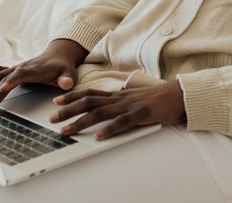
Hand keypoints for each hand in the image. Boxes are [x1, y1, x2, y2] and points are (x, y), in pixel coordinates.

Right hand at [0, 39, 87, 113]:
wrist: (59, 55)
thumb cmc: (64, 67)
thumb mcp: (70, 73)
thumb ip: (67, 79)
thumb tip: (67, 83)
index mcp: (35, 69)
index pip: (22, 74)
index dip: (12, 81)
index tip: (2, 89)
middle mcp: (23, 67)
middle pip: (6, 78)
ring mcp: (17, 68)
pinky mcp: (14, 71)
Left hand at [49, 81, 185, 139]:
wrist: (179, 95)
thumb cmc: (158, 99)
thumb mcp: (134, 98)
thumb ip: (120, 102)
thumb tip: (107, 107)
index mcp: (118, 94)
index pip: (90, 93)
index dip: (72, 97)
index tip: (56, 101)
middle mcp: (120, 98)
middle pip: (89, 102)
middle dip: (68, 110)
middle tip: (52, 118)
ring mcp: (129, 105)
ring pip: (100, 113)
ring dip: (81, 122)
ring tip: (67, 130)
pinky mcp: (141, 114)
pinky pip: (122, 122)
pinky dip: (109, 130)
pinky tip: (98, 137)